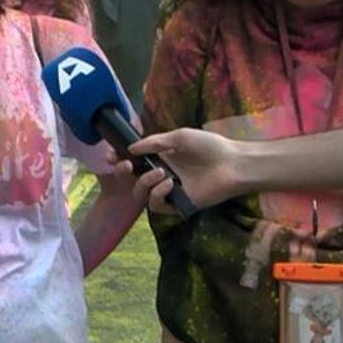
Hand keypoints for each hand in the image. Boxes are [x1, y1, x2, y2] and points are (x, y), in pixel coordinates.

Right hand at [126, 128, 243, 213]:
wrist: (232, 164)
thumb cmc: (210, 146)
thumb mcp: (180, 137)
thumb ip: (154, 142)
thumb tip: (130, 148)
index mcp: (160, 158)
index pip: (133, 161)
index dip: (118, 159)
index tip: (110, 155)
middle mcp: (161, 174)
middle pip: (130, 179)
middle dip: (122, 173)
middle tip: (125, 165)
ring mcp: (168, 191)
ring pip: (140, 193)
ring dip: (144, 182)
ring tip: (161, 174)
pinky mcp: (177, 204)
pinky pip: (155, 205)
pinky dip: (157, 194)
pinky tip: (169, 184)